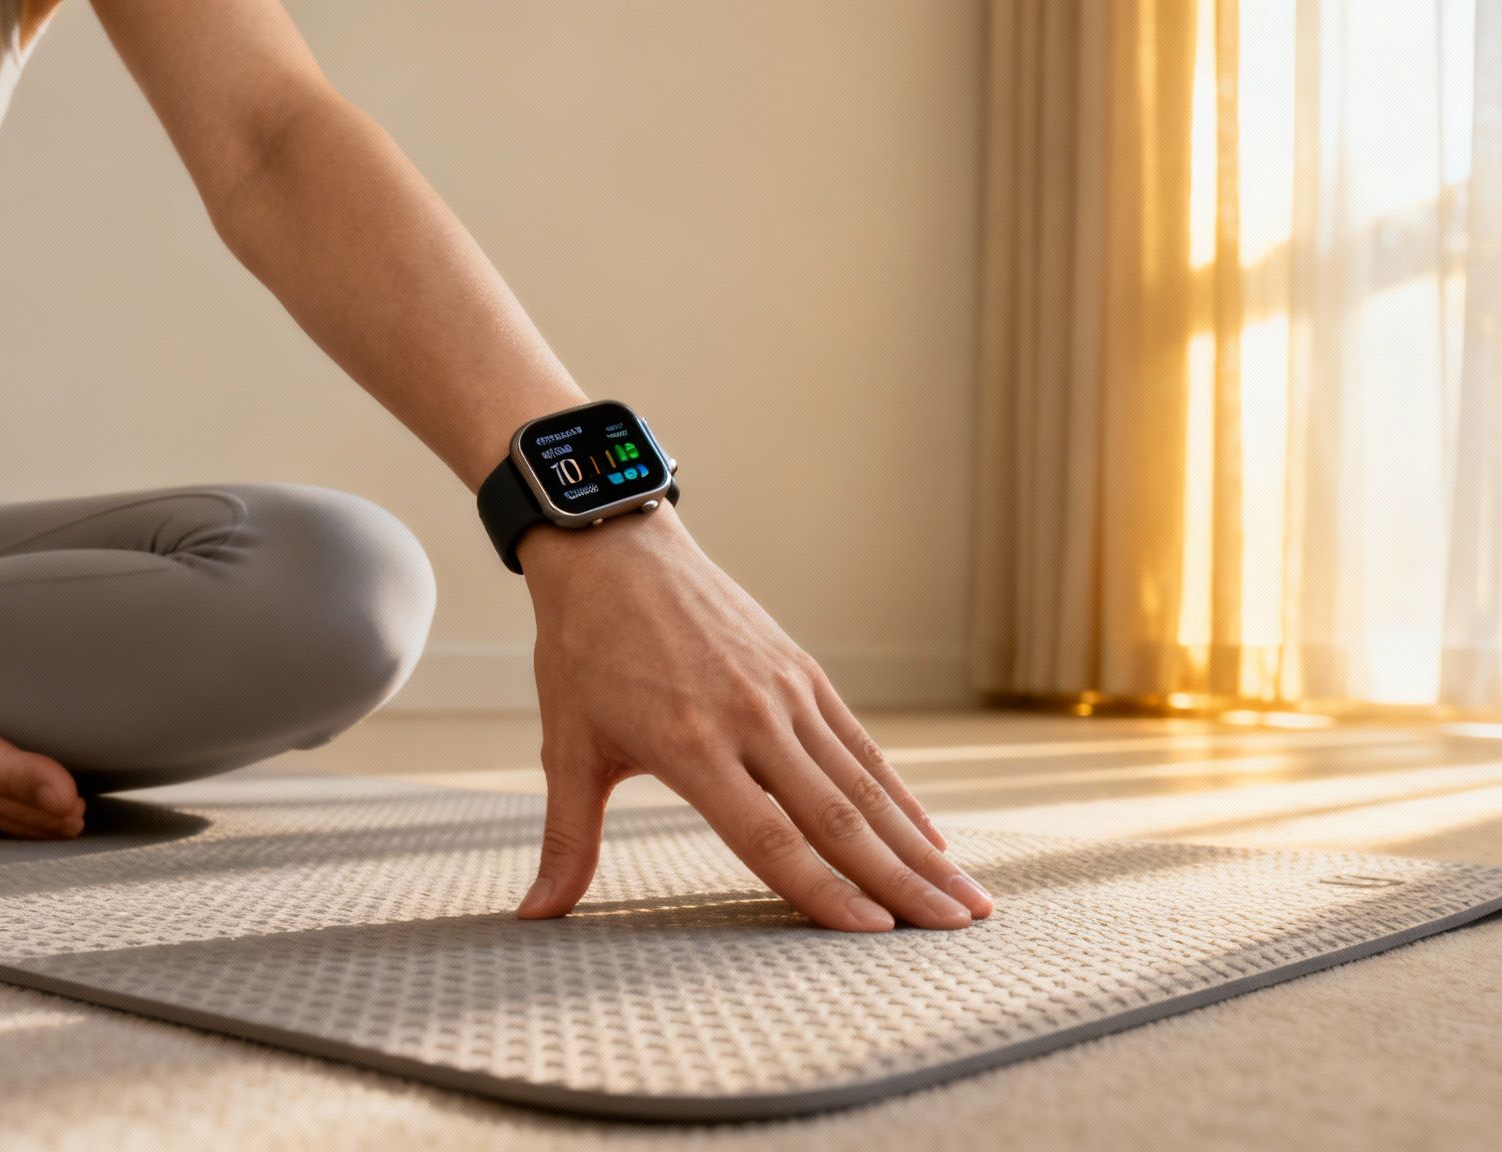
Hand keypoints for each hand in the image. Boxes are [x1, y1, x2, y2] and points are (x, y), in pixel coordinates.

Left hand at [513, 511, 993, 930]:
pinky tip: (930, 836)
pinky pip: (860, 744)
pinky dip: (900, 795)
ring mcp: (784, 692)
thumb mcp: (567, 746)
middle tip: (957, 926)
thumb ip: (566, 838)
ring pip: (864, 783)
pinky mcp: (801, 671)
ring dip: (918, 845)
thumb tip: (534, 916)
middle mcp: (749, 718)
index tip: (876, 933)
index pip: (769, 836)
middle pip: (837, 816)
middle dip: (902, 881)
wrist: (613, 549)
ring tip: (966, 896)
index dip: (823, 890)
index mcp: (689, 744)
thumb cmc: (583, 651)